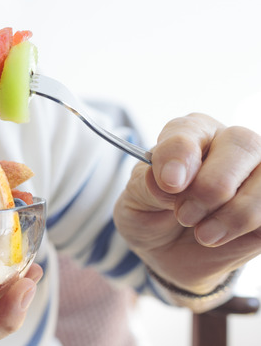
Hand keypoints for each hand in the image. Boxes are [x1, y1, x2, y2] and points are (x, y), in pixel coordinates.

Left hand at [114, 113, 260, 293]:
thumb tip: (170, 178)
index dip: (179, 154)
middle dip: (211, 185)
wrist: (169, 255)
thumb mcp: (136, 202)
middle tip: (184, 215)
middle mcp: (229, 144)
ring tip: (202, 233)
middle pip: (241, 143)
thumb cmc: (151, 216)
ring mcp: (257, 172)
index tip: (170, 182)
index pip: (189, 130)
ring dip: (233, 211)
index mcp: (190, 134)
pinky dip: (246, 225)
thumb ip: (149, 185)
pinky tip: (221, 236)